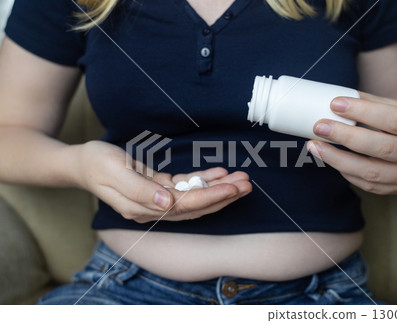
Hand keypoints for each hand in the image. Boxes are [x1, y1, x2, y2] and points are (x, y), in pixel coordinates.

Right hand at [76, 141, 251, 222]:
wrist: (82, 163)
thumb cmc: (96, 164)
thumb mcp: (114, 172)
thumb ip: (139, 190)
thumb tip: (166, 204)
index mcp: (142, 208)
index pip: (184, 205)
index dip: (210, 196)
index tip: (233, 188)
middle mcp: (154, 208)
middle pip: (196, 204)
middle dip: (223, 195)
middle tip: (247, 184)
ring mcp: (158, 199)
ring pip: (195, 196)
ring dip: (219, 188)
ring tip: (241, 178)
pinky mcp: (160, 188)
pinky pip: (187, 186)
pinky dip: (204, 179)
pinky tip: (220, 171)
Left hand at [307, 92, 396, 194]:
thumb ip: (372, 104)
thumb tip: (336, 100)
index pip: (395, 119)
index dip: (363, 111)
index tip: (336, 104)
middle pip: (382, 147)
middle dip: (345, 137)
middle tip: (320, 127)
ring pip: (371, 172)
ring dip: (338, 159)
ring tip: (315, 146)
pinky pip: (367, 185)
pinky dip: (345, 171)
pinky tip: (330, 159)